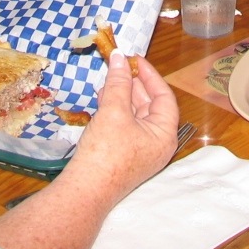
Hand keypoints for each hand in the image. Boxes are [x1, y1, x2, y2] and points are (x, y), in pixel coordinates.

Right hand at [64, 52, 178, 205]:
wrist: (85, 192)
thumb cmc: (105, 153)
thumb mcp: (114, 112)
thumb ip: (118, 82)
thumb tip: (119, 57)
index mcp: (164, 135)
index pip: (164, 97)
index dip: (150, 75)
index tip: (135, 59)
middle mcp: (157, 144)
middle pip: (149, 105)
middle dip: (133, 84)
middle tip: (119, 65)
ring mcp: (140, 151)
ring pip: (135, 115)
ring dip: (122, 96)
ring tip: (108, 80)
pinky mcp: (124, 156)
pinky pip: (124, 126)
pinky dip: (115, 110)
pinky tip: (102, 98)